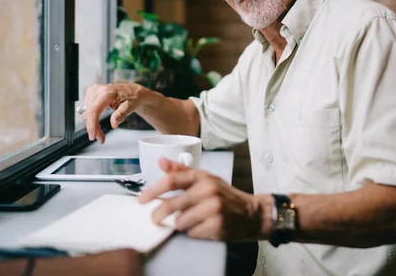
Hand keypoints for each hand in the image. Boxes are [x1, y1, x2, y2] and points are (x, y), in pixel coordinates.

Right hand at [82, 83, 146, 143]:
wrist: (133, 91)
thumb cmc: (133, 98)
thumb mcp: (130, 106)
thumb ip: (121, 114)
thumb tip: (114, 124)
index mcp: (107, 93)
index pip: (94, 110)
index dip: (92, 124)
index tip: (93, 136)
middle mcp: (97, 90)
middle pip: (89, 114)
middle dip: (93, 128)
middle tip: (101, 139)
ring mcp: (93, 91)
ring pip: (86, 113)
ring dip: (92, 125)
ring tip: (100, 132)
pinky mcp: (91, 93)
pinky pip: (87, 110)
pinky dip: (91, 119)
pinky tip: (97, 122)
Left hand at [139, 158, 270, 241]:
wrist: (253, 214)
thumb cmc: (226, 196)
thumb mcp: (206, 179)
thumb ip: (182, 171)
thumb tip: (160, 161)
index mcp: (203, 177)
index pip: (172, 180)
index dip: (153, 190)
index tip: (142, 199)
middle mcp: (208, 190)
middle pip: (172, 205)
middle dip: (158, 215)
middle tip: (154, 219)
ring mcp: (213, 209)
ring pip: (180, 222)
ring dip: (181, 224)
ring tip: (192, 221)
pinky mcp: (217, 226)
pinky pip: (192, 233)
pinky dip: (193, 233)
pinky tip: (203, 227)